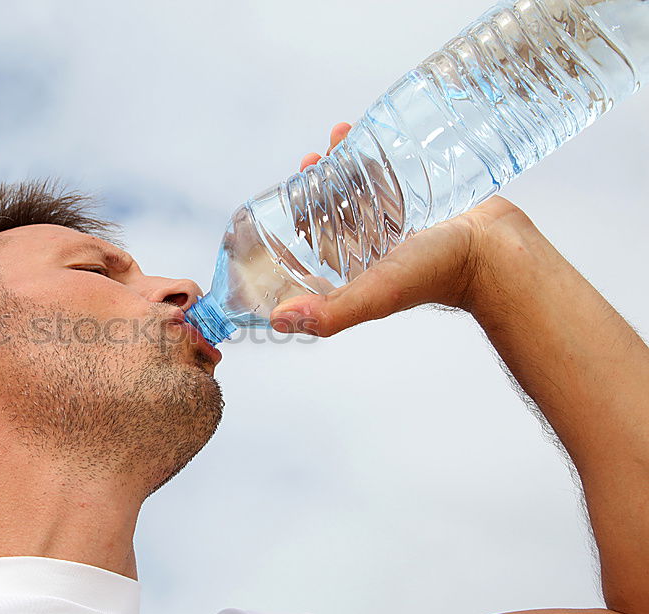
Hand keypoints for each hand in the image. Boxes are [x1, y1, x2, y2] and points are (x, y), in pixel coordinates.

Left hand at [271, 122, 534, 336]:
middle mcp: (372, 248)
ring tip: (340, 133)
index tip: (292, 183)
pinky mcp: (422, 206)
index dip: (295, 214)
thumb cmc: (437, 275)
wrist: (495, 252)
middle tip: (317, 155)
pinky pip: (394, 178)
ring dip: (345, 163)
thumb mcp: (374, 293)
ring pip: (361, 189)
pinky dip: (379, 156)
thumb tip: (278, 321)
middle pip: (334, 210)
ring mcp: (398, 226)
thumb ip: (330, 312)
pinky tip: (373, 134)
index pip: (311, 242)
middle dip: (320, 180)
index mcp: (353, 270)